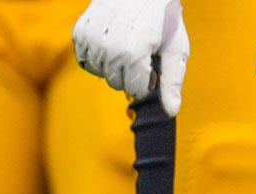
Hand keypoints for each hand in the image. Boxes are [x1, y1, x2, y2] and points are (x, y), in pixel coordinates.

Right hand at [73, 0, 190, 115]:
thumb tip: (171, 111)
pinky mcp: (80, 32)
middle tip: (139, 55)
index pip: (135, 90)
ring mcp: (92, 38)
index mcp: (135, 53)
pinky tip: (109, 46)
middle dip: (130, 76)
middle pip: (116, 83)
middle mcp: (110, 47)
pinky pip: (85, 60)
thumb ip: (172, 82)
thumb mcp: (175, 49)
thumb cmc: (163, 19)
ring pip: (100, 73)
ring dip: (113, 67)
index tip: (151, 67)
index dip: (146, 82)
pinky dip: (98, 58)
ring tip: (125, 47)